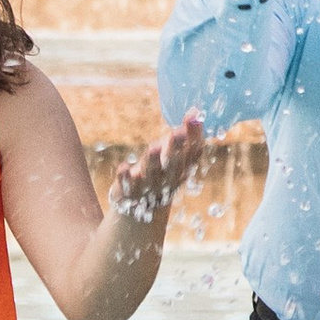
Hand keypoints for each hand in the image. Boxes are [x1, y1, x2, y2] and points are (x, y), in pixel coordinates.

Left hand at [111, 112, 204, 228]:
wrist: (142, 209)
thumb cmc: (161, 172)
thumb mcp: (173, 154)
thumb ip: (185, 135)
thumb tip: (195, 110)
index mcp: (182, 169)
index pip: (192, 153)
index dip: (194, 136)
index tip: (194, 117)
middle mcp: (169, 179)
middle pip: (173, 164)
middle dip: (175, 148)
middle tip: (177, 132)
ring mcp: (150, 187)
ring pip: (153, 174)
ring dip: (153, 162)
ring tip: (154, 147)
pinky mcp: (131, 192)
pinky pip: (128, 185)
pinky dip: (126, 177)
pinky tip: (123, 167)